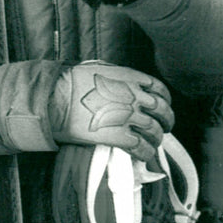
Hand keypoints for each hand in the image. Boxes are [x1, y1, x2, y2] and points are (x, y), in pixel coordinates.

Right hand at [49, 61, 173, 161]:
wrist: (55, 98)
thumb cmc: (70, 81)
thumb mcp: (97, 68)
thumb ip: (116, 75)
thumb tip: (121, 82)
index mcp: (129, 77)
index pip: (159, 88)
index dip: (165, 99)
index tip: (163, 105)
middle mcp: (133, 96)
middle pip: (161, 110)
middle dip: (167, 120)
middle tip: (165, 127)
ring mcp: (128, 116)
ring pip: (154, 130)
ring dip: (156, 139)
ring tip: (153, 143)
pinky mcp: (118, 136)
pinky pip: (141, 147)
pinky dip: (146, 152)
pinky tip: (143, 154)